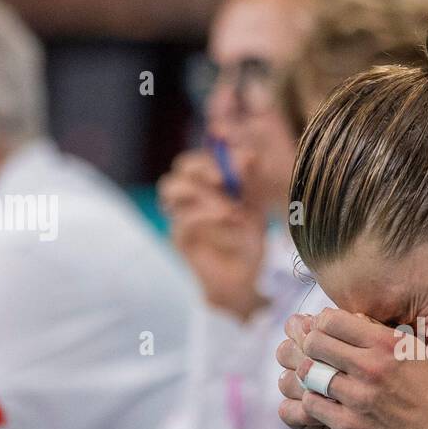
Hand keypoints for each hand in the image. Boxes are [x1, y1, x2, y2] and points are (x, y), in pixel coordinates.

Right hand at [158, 149, 268, 319]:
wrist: (244, 279)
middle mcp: (190, 195)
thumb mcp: (255, 208)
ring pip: (171, 187)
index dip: (219, 149)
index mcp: (208, 183)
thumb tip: (248, 154)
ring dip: (203, 193)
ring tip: (231, 209)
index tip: (245, 155)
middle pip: (182, 167)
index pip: (204, 156)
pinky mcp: (178, 238)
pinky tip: (229, 220)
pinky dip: (205, 216)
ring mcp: (181, 215)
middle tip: (226, 177)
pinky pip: (182, 219)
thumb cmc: (248, 241)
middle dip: (203, 166)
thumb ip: (250, 183)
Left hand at [276, 309, 427, 428]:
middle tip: (312, 353)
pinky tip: (318, 399)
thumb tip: (342, 318)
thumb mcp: (413, 350)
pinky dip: (309, 400)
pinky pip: (310, 405)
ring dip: (306, 374)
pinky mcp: (350, 427)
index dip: (320, 324)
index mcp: (387, 343)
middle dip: (308, 346)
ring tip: (314, 376)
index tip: (322, 332)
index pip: (332, 320)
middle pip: (315, 344)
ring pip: (307, 374)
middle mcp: (372, 368)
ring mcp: (359, 399)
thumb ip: (379, 332)